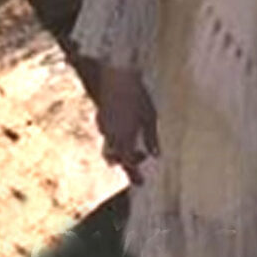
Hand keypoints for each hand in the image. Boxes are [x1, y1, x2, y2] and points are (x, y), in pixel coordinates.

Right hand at [82, 62, 159, 184]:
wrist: (114, 74)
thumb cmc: (136, 94)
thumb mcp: (149, 116)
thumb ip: (151, 138)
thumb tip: (156, 156)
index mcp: (124, 138)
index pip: (128, 164)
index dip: (134, 175)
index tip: (141, 183)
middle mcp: (111, 136)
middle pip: (115, 159)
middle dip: (127, 162)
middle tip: (142, 156)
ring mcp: (104, 127)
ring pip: (110, 147)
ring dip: (122, 149)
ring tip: (137, 139)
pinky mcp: (101, 118)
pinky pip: (109, 134)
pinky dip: (118, 136)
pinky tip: (127, 126)